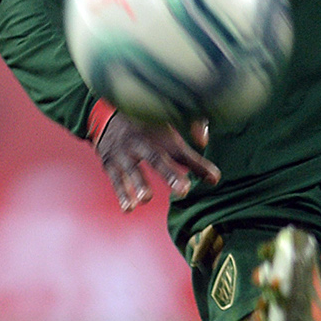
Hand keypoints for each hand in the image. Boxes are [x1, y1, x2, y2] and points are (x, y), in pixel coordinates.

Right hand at [95, 112, 218, 212]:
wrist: (108, 111)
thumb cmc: (148, 120)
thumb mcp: (169, 116)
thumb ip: (192, 124)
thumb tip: (203, 141)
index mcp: (160, 132)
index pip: (181, 150)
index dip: (197, 164)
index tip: (213, 178)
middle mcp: (141, 141)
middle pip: (156, 158)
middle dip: (169, 174)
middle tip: (183, 190)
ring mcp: (123, 152)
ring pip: (132, 169)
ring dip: (139, 184)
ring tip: (146, 198)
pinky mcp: (109, 161)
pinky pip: (115, 178)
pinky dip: (121, 193)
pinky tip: (128, 208)